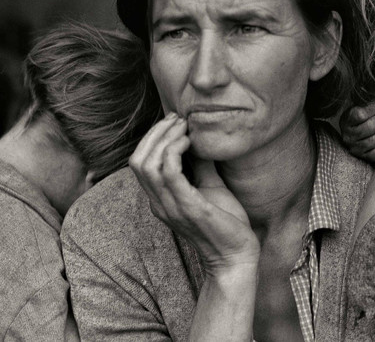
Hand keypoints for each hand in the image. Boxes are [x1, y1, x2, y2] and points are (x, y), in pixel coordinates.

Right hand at [129, 113, 259, 272]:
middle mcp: (158, 203)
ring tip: (184, 127)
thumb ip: (200, 164)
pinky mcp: (187, 207)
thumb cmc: (224, 222)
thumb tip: (200, 137)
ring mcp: (170, 206)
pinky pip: (169, 173)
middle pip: (137, 160)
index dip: (152, 137)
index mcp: (160, 199)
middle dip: (155, 133)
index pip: (138, 163)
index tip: (174, 121)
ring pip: (147, 164)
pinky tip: (190, 142)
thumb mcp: (209, 186)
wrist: (236, 255)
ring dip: (164, 138)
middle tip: (177, 119)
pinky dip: (175, 151)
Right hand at [340, 101, 374, 162]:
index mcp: (346, 119)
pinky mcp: (363, 157)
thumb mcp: (367, 103)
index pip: (361, 115)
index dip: (373, 111)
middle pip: (371, 126)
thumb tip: (366, 91)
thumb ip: (366, 99)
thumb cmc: (371, 115)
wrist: (372, 130)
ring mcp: (354, 148)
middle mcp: (347, 135)